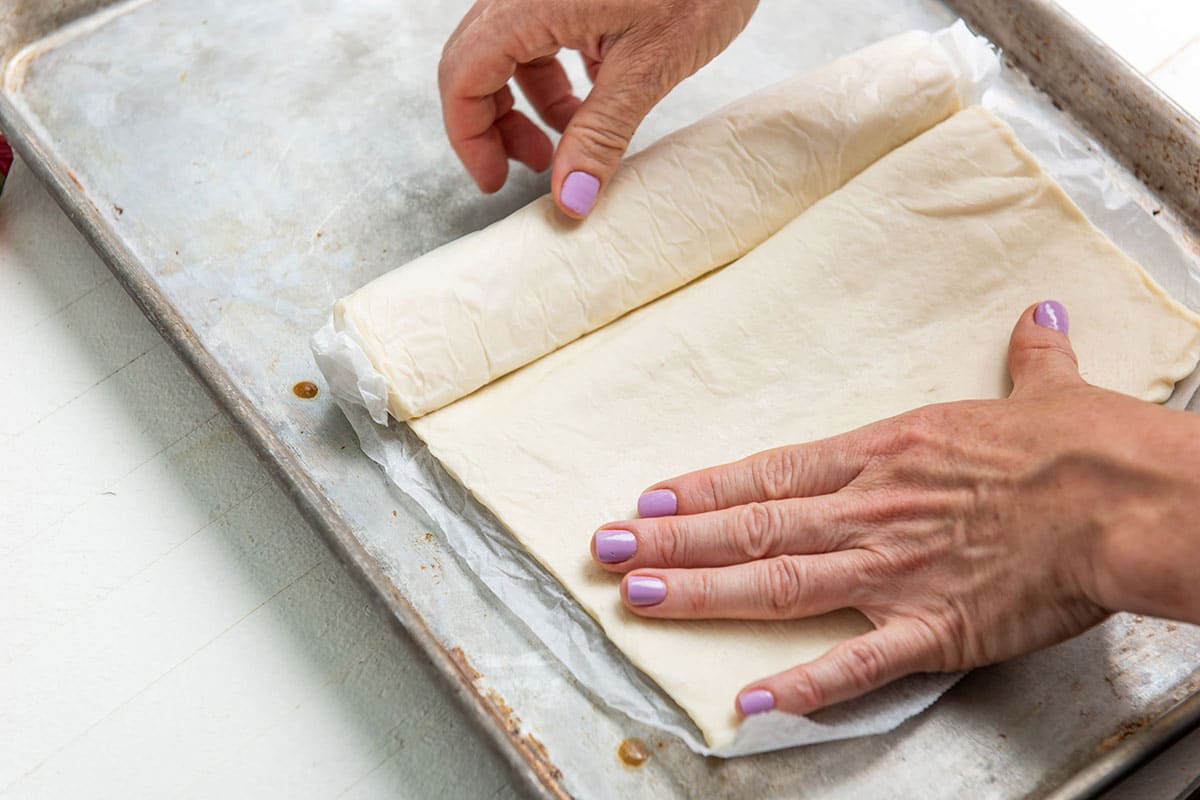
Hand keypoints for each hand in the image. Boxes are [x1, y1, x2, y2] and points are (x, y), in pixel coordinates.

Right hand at [438, 0, 757, 216]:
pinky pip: (542, 35)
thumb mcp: (650, 67)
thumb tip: (569, 200)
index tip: (496, 181)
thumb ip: (601, 136)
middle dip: (496, 125)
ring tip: (570, 141)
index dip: (470, 138)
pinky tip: (594, 99)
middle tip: (533, 166)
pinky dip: (556, 76)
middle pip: (475, 65)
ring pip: (508, 53)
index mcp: (527, 4)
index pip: (462, 78)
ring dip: (530, 104)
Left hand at [591, 301, 1199, 718]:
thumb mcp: (1046, 387)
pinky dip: (800, 686)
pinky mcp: (933, 628)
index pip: (769, 474)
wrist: (1126, 497)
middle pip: (750, 528)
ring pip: (775, 585)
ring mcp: (893, 571)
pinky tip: (749, 700)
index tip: (648, 497)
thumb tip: (1039, 316)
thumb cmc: (1084, 444)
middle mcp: (869, 511)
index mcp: (884, 454)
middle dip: (671, 540)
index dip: (702, 490)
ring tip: (639, 599)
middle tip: (605, 548)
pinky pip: (854, 663)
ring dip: (702, 594)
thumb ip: (1029, 356)